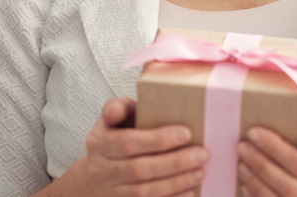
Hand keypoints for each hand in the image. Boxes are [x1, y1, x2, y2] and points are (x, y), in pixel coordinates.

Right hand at [83, 97, 206, 196]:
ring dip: (176, 182)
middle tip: (201, 155)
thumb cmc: (112, 139)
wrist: (96, 175)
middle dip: (175, 162)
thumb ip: (119, 107)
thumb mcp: (111, 119)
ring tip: (199, 172)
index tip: (186, 133)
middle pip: (140, 169)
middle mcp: (101, 169)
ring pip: (145, 191)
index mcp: (99, 142)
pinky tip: (189, 191)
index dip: (157, 139)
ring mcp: (110, 192)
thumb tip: (116, 110)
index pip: (128, 142)